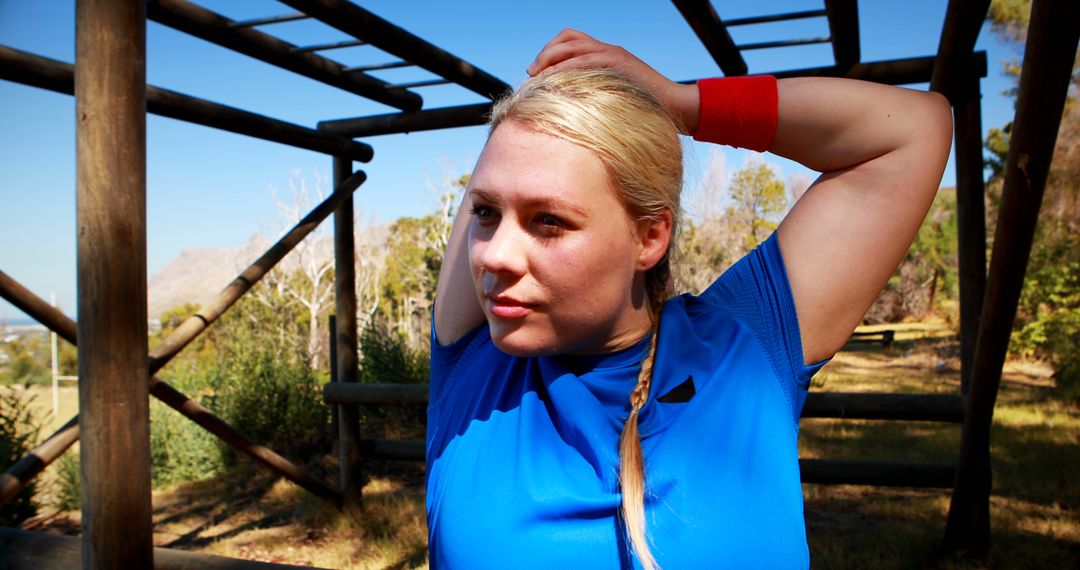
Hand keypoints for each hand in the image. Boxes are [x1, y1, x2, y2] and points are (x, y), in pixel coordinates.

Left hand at [526, 29, 698, 133]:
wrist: (675, 106)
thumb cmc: (645, 108)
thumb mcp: (615, 97)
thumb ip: (595, 93)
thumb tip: (569, 106)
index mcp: (607, 55)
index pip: (571, 40)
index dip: (550, 52)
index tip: (536, 72)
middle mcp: (608, 49)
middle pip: (568, 37)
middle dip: (545, 53)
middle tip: (532, 73)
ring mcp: (613, 54)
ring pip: (572, 45)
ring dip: (549, 58)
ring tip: (537, 76)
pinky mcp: (618, 64)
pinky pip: (583, 60)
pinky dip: (563, 69)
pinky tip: (551, 82)